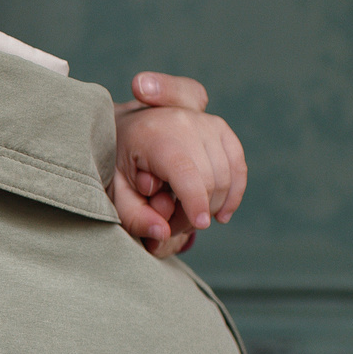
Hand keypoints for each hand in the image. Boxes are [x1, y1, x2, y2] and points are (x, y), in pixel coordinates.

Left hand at [112, 72, 248, 256]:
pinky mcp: (220, 128)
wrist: (124, 126)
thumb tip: (162, 233)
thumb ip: (134, 216)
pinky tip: (222, 214)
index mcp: (152, 133)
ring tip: (186, 217)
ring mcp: (206, 122)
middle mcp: (183, 120)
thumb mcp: (114, 192)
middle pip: (208, 178)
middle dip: (195, 211)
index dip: (196, 202)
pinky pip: (238, 165)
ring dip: (212, 206)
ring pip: (226, 175)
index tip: (199, 225)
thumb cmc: (116, 162)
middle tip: (172, 225)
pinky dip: (234, 193)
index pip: (186, 172)